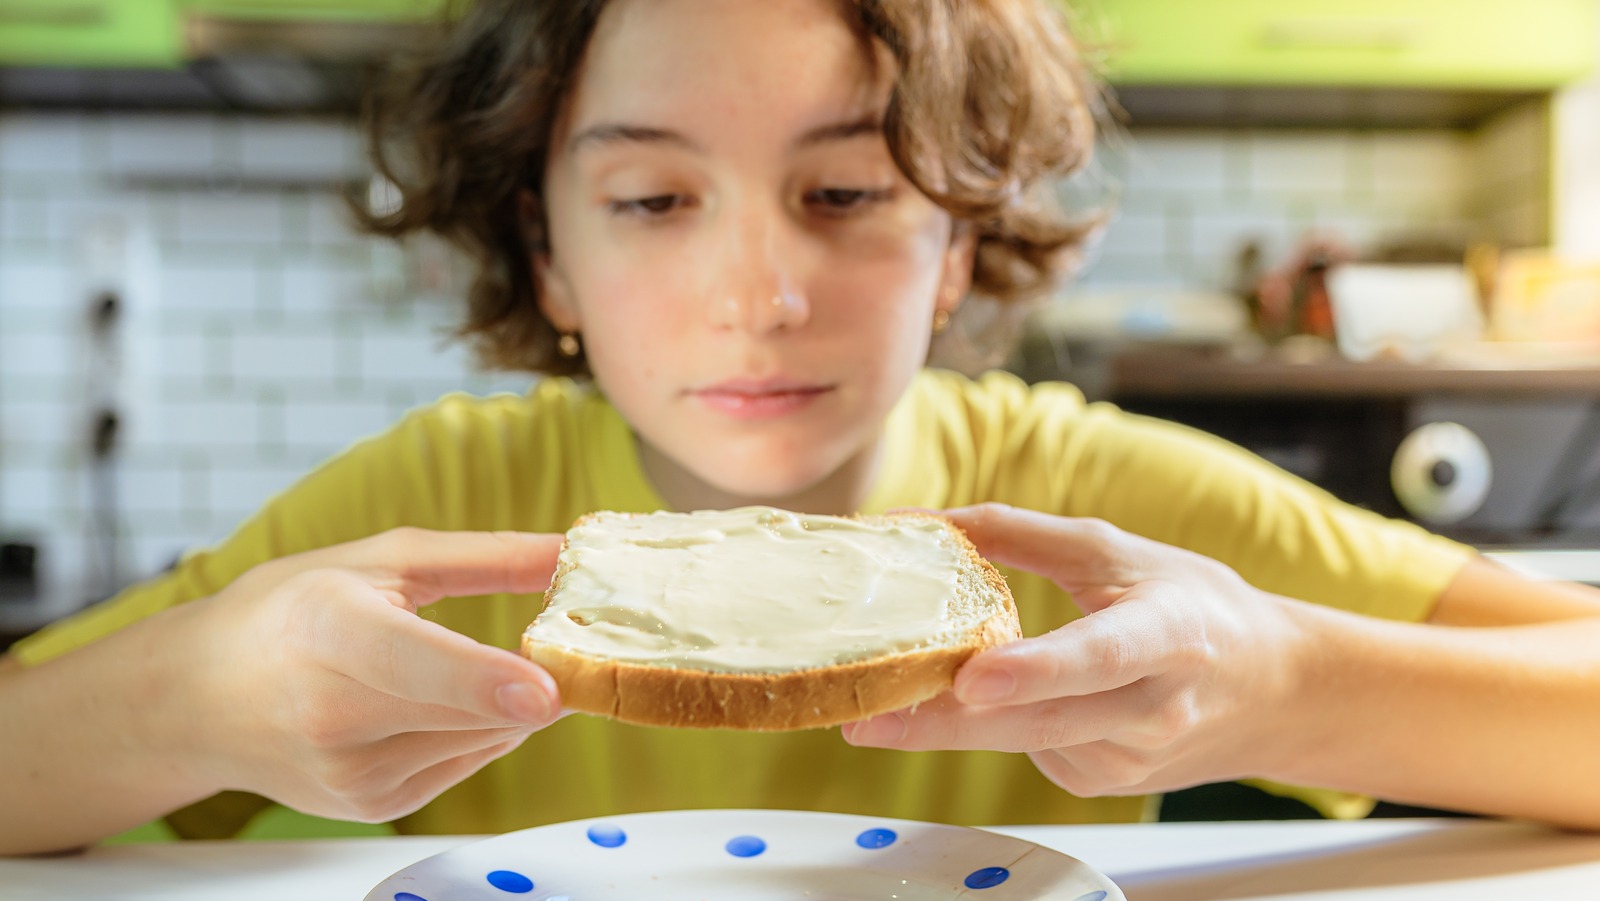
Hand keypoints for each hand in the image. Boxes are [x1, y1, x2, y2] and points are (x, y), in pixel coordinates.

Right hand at [170, 528, 564, 822]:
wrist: (197, 700)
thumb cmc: (285, 614)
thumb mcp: (379, 560)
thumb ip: (482, 558)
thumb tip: (567, 552)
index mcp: (328, 631)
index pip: (414, 663)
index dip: (483, 679)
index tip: (545, 690)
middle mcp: (332, 713)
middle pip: (472, 708)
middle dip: (534, 677)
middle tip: (565, 640)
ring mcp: (350, 773)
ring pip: (483, 737)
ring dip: (508, 702)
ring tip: (481, 665)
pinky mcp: (373, 805)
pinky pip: (469, 760)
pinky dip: (479, 727)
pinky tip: (439, 701)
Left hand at [841, 504, 1311, 796]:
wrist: (1275, 689)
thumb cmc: (1193, 606)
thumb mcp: (1114, 550)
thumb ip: (1014, 534)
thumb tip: (915, 521)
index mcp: (1168, 633)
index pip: (1097, 656)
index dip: (1037, 670)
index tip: (975, 678)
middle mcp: (1154, 707)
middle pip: (1040, 722)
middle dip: (945, 725)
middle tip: (867, 718)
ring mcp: (1131, 757)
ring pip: (1022, 742)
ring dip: (949, 727)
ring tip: (881, 707)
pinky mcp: (1105, 783)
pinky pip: (1030, 752)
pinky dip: (996, 725)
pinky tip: (997, 699)